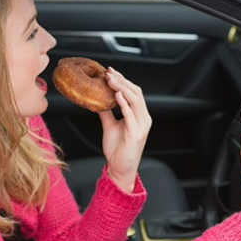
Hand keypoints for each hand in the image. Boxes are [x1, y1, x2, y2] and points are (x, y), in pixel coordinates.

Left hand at [98, 67, 151, 192]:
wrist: (120, 169)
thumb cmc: (117, 150)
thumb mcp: (109, 125)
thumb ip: (106, 112)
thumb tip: (96, 100)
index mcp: (139, 115)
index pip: (134, 92)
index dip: (123, 80)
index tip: (110, 71)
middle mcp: (143, 118)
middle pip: (136, 92)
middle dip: (122, 80)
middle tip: (108, 73)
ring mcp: (142, 126)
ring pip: (135, 100)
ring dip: (122, 88)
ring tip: (111, 80)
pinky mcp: (136, 134)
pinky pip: (131, 115)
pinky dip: (124, 104)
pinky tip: (115, 96)